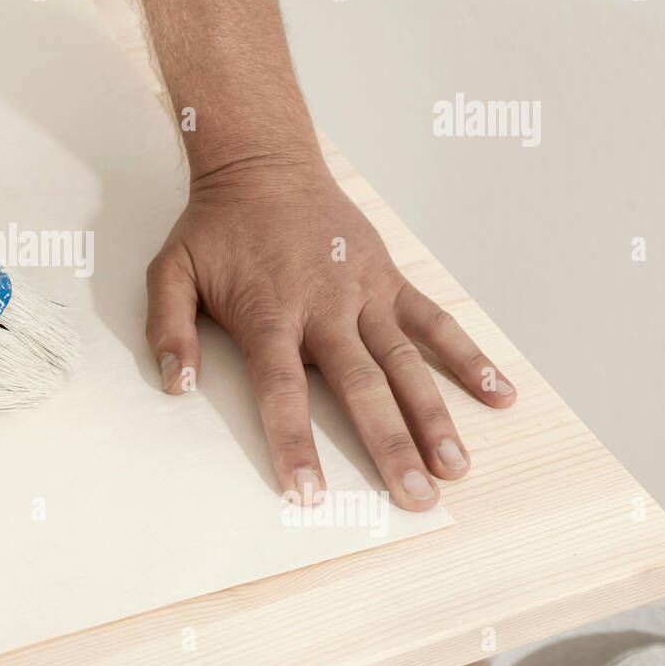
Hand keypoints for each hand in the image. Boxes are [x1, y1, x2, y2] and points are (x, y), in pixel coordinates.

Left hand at [145, 156, 515, 510]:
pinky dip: (467, 355)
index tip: (310, 495)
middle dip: (388, 447)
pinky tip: (497, 393)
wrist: (262, 165)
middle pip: (360, 387)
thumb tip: (177, 387)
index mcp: (269, 313)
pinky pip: (433, 320)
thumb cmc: (216, 227)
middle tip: (414, 500)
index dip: (295, 444)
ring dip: (433, 415)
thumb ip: (167, 330)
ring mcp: (363, 292)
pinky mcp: (389, 278)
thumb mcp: (170, 271)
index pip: (282, 391)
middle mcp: (324, 307)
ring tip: (455, 467)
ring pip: (405, 362)